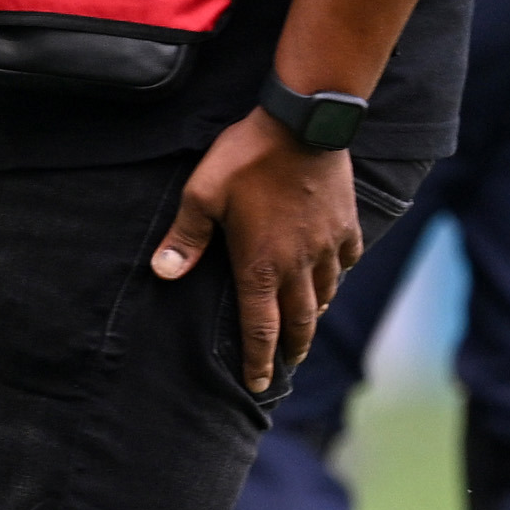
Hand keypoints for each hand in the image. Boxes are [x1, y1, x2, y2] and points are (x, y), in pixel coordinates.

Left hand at [152, 108, 359, 394]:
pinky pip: (346, 260)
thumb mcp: (202, 194)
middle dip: (291, 348)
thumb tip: (162, 273)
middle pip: (298, 320)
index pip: (259, 327)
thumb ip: (185, 237)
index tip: (259, 384)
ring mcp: (327, 245)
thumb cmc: (246, 158)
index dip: (259, 360)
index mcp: (260, 265)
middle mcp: (298, 264)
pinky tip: (333, 276)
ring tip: (305, 325)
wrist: (304, 125)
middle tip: (286, 365)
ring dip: (313, 314)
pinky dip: (338, 275)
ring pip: (325, 293)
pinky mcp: (346, 224)